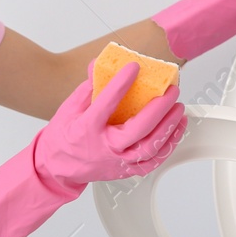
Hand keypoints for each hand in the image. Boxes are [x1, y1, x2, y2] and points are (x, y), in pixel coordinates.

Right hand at [33, 60, 187, 196]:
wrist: (57, 167)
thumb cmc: (64, 137)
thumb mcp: (69, 108)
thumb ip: (88, 87)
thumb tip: (100, 65)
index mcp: (86, 129)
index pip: (106, 104)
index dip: (121, 84)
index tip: (134, 68)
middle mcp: (104, 148)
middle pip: (138, 130)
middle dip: (158, 108)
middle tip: (170, 91)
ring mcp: (117, 162)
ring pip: (149, 149)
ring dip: (169, 128)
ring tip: (178, 109)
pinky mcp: (125, 171)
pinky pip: (152, 162)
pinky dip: (167, 146)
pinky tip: (175, 131)